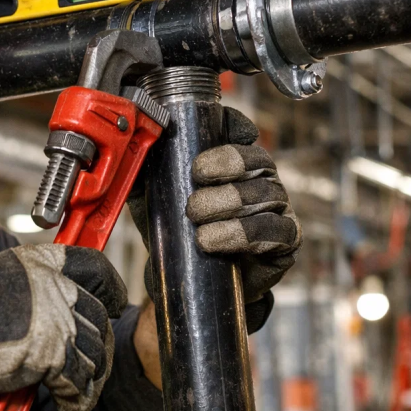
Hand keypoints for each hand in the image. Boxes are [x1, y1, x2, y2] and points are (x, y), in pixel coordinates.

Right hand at [0, 244, 126, 410]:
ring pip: (95, 352)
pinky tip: (71, 406)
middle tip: (92, 360)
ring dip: (91, 375)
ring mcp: (58, 321)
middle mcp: (56, 287)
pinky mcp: (55, 357)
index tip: (114, 301)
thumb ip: (34, 288)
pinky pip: (81, 383)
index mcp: (43, 263)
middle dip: (98, 343)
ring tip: (80, 389)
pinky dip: (79, 400)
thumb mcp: (2, 279)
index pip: (95, 267)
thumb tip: (54, 307)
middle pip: (98, 317)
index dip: (111, 287)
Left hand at [127, 107, 299, 332]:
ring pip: (266, 195)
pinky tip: (217, 242)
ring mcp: (277, 207)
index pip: (242, 131)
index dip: (232, 128)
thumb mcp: (154, 200)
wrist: (191, 281)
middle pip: (257, 160)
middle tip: (193, 197)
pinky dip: (245, 235)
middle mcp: (261, 179)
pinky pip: (277, 230)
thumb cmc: (178, 233)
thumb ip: (142, 174)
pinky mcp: (285, 240)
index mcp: (234, 161)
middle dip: (225, 171)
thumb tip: (126, 150)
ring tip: (199, 228)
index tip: (206, 147)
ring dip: (228, 208)